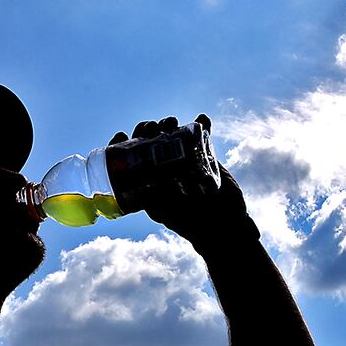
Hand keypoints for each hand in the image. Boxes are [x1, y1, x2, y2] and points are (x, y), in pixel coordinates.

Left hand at [108, 115, 252, 253]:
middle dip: (146, 130)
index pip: (128, 159)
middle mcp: (163, 169)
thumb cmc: (192, 225)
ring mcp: (184, 161)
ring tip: (171, 122)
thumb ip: (160, 199)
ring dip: (168, 124)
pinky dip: (203, 125)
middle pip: (148, 142)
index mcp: (147, 182)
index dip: (121, 146)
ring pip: (171, 135)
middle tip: (149, 127)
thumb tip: (154, 180)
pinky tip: (203, 119)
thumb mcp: (170, 214)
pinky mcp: (204, 158)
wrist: (223, 226)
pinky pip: (202, 137)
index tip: (121, 136)